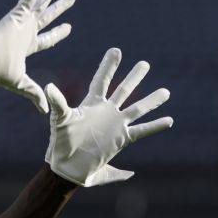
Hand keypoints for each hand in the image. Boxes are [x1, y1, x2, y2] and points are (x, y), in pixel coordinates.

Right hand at [0, 0, 74, 112]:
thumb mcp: (21, 85)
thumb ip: (33, 94)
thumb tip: (45, 111)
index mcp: (26, 45)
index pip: (46, 38)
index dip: (58, 33)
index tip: (69, 27)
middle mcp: (25, 30)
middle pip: (47, 16)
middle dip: (58, 7)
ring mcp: (21, 21)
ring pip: (41, 2)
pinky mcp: (17, 14)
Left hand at [44, 48, 173, 186]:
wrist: (67, 167)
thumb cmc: (60, 143)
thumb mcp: (59, 120)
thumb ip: (58, 103)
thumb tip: (49, 87)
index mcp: (91, 104)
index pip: (102, 81)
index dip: (109, 66)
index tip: (116, 50)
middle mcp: (106, 112)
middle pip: (123, 90)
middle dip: (134, 77)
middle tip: (145, 64)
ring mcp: (115, 125)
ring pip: (137, 109)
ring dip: (151, 101)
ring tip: (165, 92)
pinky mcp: (121, 140)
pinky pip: (142, 131)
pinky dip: (155, 126)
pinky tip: (168, 120)